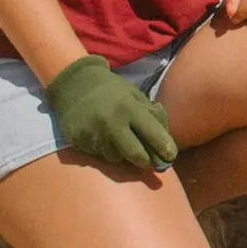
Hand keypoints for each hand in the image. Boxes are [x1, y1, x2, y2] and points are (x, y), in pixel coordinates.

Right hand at [46, 54, 178, 171]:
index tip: (171, 156)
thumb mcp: (135, 95)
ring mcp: (92, 135)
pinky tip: (103, 137)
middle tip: (152, 162)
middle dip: (146, 161)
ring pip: (115, 157)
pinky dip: (106, 150)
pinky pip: (99, 154)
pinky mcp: (78, 143)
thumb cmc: (112, 90)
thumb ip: (150, 115)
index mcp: (128, 108)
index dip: (164, 146)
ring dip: (123, 154)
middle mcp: (110, 123)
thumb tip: (163, 140)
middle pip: (134, 154)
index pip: (151, 132)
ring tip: (121, 139)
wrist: (75, 85)